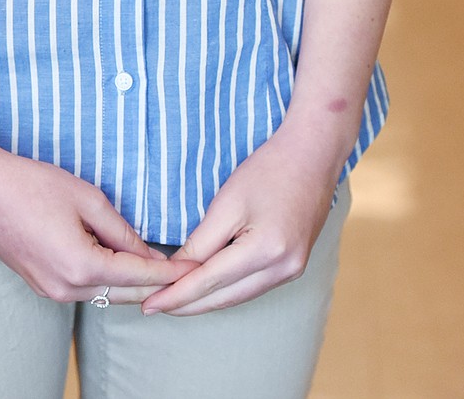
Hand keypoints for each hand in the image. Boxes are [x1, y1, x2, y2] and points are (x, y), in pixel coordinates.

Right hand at [0, 145, 191, 303]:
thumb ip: (120, 230)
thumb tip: (145, 253)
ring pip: (102, 295)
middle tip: (186, 274)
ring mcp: (48, 290)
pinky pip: (82, 289)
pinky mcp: (38, 283)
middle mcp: (65, 289)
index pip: (139, 276)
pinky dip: (105, 280)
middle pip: (124, 295)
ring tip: (160, 270)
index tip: (196, 267)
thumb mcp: (85, 198)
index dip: (170, 272)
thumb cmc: (30, 183)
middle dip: (156, 285)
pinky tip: (120, 266)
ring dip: (130, 285)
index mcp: (81, 267)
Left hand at [139, 126, 339, 316]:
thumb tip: (178, 270)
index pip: (210, 281)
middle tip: (153, 307)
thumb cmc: (268, 170)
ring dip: (205, 301)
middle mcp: (283, 269)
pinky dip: (226, 290)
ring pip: (238, 296)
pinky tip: (206, 290)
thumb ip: (203, 241)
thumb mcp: (228, 202)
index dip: (177, 295)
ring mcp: (291, 271)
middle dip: (187, 304)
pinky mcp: (293, 266)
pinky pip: (251, 287)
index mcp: (266, 251)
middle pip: (224, 297)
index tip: (150, 304)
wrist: (313, 155)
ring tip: (173, 302)